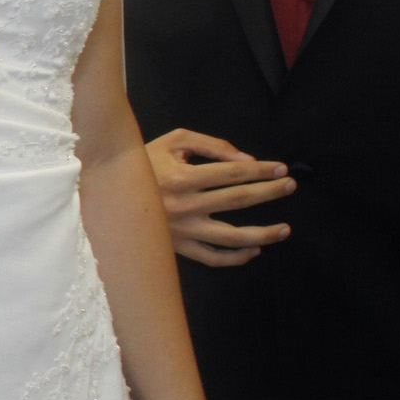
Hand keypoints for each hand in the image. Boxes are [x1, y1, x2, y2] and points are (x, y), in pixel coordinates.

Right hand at [146, 129, 295, 266]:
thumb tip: (246, 160)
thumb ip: (211, 145)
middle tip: (290, 186)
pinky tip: (254, 250)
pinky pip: (212, 259)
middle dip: (269, 192)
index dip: (261, 170)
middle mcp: (185, 206)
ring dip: (263, 233)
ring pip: (231, 238)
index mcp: (183, 178)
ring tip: (285, 229)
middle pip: (238, 200)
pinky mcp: (178, 248)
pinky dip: (236, 258)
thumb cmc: (143, 163)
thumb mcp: (173, 141)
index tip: (281, 168)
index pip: (232, 173)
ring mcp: (183, 231)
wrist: (110, 193)